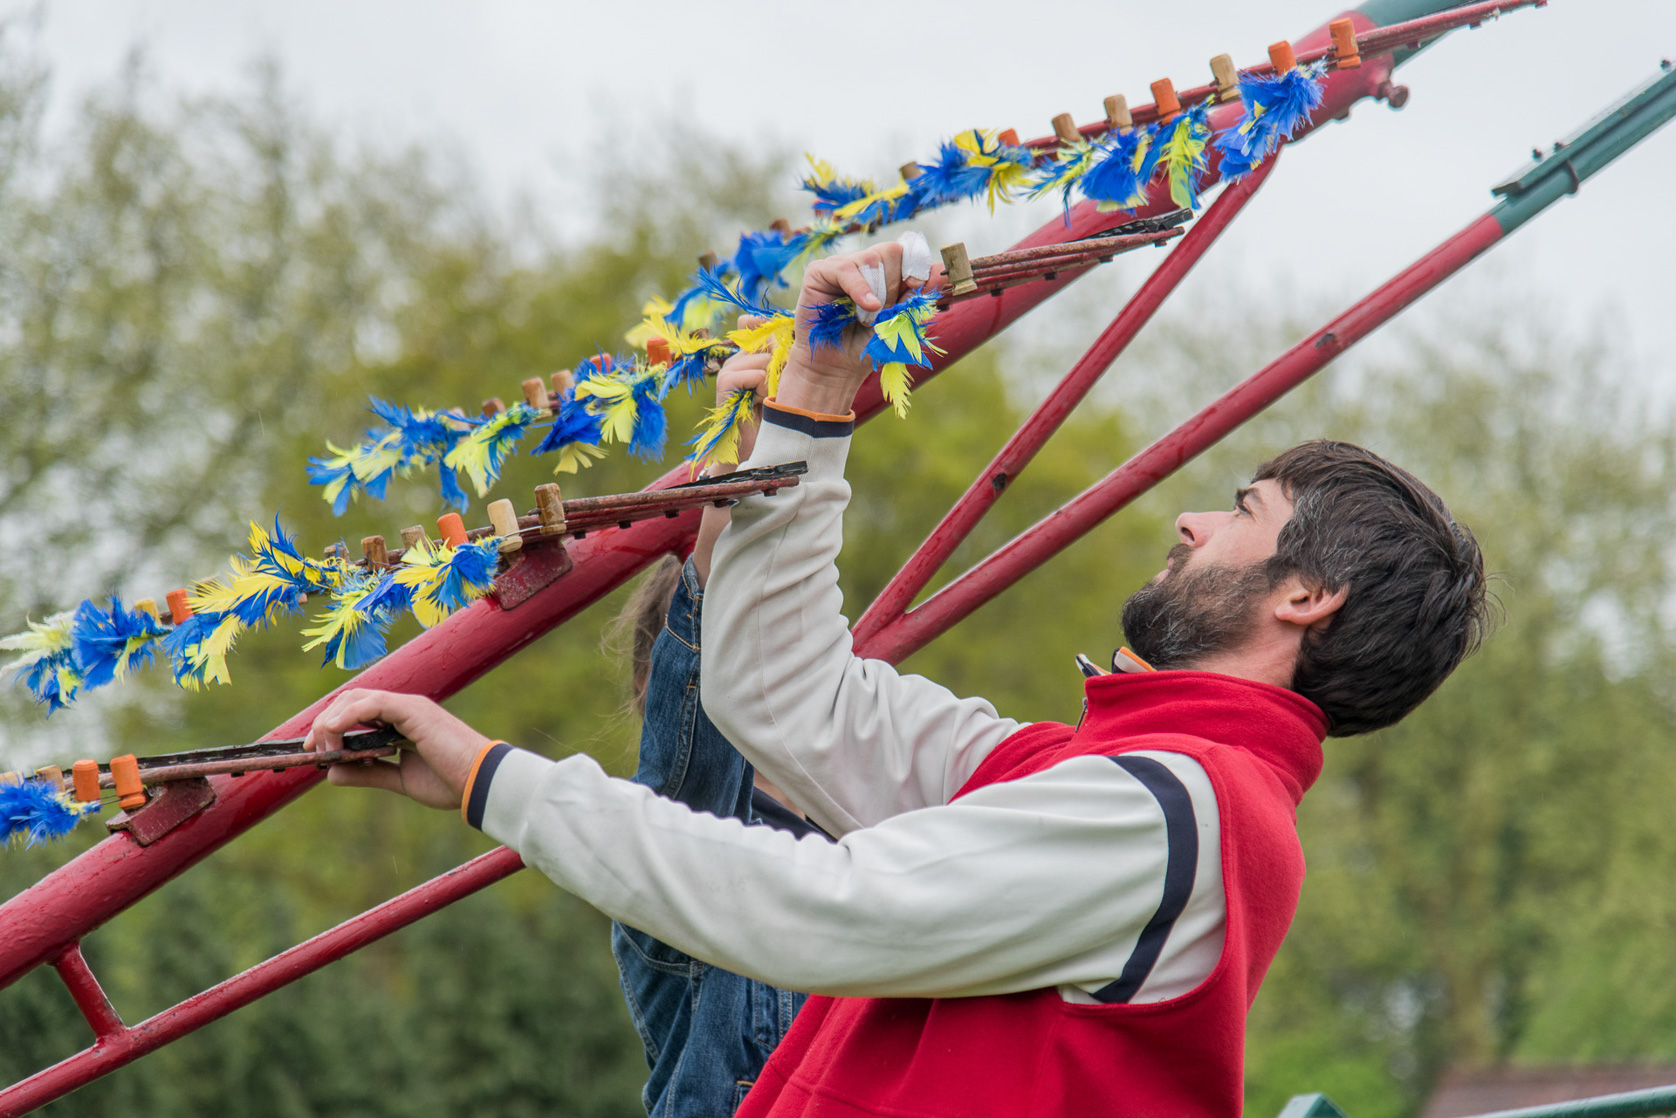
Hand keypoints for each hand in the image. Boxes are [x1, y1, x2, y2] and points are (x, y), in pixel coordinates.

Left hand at [304, 689, 492, 810]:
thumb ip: (368, 773)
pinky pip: (372, 703)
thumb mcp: (400, 780)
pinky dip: (347, 715)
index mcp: (402, 724)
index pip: (357, 712)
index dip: (330, 727)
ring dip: (331, 721)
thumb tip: (333, 772)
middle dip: (324, 723)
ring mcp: (408, 707)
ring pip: (356, 698)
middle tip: (312, 750)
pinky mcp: (413, 710)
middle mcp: (403, 710)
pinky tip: (333, 733)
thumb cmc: (450, 782)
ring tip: (323, 747)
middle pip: (350, 700)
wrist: (479, 783)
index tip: (315, 752)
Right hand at [714, 337, 770, 467]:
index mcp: (748, 355)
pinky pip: (758, 375)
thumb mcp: (781, 382)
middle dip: (780, 365)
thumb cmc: (773, 416)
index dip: (771, 333)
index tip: (781, 354)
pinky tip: (758, 404)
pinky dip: (764, 391)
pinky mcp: (725, 381)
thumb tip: (779, 337)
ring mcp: (729, 369)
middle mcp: (737, 358)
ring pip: (766, 359)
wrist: (754, 448)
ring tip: (765, 399)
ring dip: (773, 382)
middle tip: (773, 390)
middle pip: (768, 341)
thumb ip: (780, 357)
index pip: (755, 325)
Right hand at [778, 236, 940, 415]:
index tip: (916, 287)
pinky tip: (868, 306)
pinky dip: (860, 289)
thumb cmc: (867, 345)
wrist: (837, 368)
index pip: (905, 252)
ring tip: (868, 316)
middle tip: (884, 311)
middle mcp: (862, 264)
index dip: (914, 268)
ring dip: (878, 291)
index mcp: (882, 272)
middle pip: (891, 251)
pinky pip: (847, 269)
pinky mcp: (818, 272)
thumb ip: (918, 295)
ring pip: (872, 258)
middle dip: (895, 284)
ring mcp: (840, 266)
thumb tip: (941, 271)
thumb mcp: (900, 319)